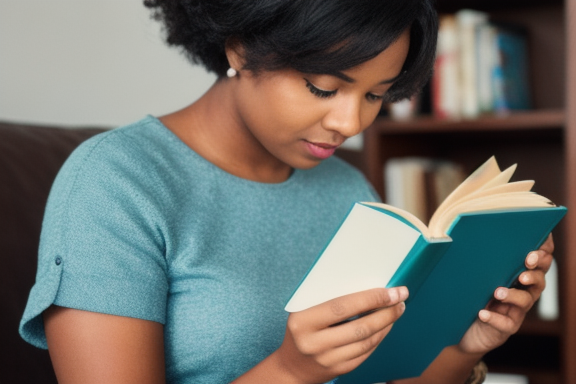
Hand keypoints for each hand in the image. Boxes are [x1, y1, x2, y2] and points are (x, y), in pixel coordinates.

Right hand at [274, 286, 408, 383]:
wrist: (291, 367)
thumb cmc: (301, 329)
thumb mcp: (304, 310)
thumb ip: (328, 299)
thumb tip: (366, 285)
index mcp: (303, 321)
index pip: (342, 307)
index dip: (371, 299)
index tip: (392, 291)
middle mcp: (314, 343)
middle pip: (360, 327)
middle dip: (386, 312)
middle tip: (401, 300)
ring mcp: (327, 360)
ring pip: (366, 341)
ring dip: (386, 325)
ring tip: (397, 311)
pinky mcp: (339, 371)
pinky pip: (366, 353)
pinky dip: (379, 338)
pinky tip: (385, 327)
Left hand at [457, 234, 554, 354]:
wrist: (459, 328)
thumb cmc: (466, 295)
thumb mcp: (470, 274)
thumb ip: (469, 257)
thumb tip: (446, 235)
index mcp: (514, 273)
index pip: (537, 260)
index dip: (542, 252)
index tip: (535, 244)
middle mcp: (519, 290)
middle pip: (539, 278)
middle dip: (535, 268)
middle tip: (527, 262)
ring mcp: (514, 310)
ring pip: (525, 300)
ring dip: (514, 295)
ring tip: (498, 291)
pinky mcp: (505, 328)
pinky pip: (506, 324)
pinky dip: (495, 318)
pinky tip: (483, 313)